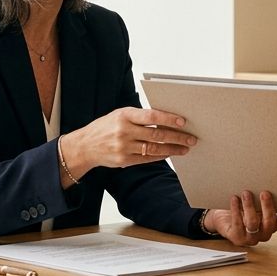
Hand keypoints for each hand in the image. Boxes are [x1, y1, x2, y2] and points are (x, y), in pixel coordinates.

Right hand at [63, 107, 195, 178]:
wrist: (85, 146)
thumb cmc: (106, 127)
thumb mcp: (119, 114)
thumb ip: (139, 116)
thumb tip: (165, 118)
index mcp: (124, 115)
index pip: (151, 116)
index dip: (168, 119)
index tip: (183, 121)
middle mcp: (124, 131)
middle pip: (156, 134)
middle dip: (176, 136)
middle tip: (191, 138)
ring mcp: (124, 147)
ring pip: (154, 149)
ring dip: (172, 149)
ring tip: (185, 148)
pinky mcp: (124, 160)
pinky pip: (147, 159)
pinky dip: (161, 156)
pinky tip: (171, 153)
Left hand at [206, 191, 276, 245]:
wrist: (223, 220)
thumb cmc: (243, 209)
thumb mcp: (257, 203)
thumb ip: (265, 197)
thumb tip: (269, 180)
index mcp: (274, 223)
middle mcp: (265, 232)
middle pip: (270, 222)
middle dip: (267, 206)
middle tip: (264, 193)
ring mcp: (251, 237)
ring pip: (252, 223)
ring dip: (249, 206)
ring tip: (246, 193)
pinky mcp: (238, 238)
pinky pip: (237, 223)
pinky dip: (236, 209)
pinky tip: (234, 199)